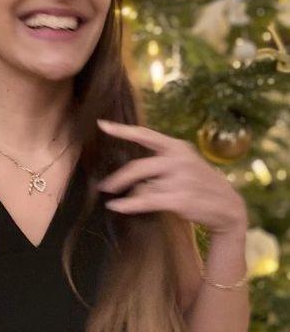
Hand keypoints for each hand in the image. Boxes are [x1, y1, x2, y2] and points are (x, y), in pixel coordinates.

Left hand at [95, 120, 247, 237]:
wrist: (229, 208)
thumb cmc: (201, 185)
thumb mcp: (185, 165)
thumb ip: (159, 165)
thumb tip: (130, 180)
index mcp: (178, 147)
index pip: (145, 134)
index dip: (122, 130)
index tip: (102, 124)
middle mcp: (179, 159)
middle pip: (138, 167)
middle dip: (118, 178)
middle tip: (104, 186)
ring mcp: (181, 179)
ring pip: (143, 187)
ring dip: (132, 196)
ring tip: (120, 201)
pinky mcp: (180, 199)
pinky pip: (146, 201)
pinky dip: (128, 205)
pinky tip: (116, 207)